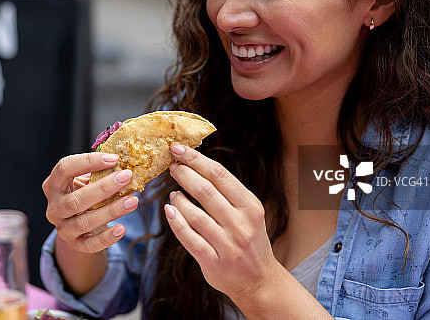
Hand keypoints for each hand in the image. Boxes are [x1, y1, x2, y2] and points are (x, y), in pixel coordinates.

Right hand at [42, 152, 139, 253]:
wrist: (77, 222)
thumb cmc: (84, 193)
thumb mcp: (85, 180)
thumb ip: (98, 171)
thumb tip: (124, 162)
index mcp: (53, 185)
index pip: (64, 168)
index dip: (88, 162)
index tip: (114, 158)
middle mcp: (54, 208)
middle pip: (75, 200)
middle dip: (103, 188)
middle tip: (127, 176)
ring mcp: (63, 228)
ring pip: (84, 222)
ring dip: (111, 211)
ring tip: (133, 201)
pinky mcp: (75, 244)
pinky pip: (90, 244)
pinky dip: (106, 238)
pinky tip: (122, 228)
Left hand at [164, 144, 280, 303]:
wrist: (260, 281)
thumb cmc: (250, 239)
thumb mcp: (249, 212)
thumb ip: (227, 192)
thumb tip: (195, 164)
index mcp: (250, 206)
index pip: (219, 174)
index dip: (195, 159)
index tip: (177, 148)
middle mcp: (241, 224)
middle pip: (205, 190)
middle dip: (184, 174)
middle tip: (171, 166)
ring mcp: (228, 245)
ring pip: (194, 214)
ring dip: (178, 200)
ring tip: (173, 193)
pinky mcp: (214, 262)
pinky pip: (189, 238)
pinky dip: (176, 223)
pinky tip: (169, 211)